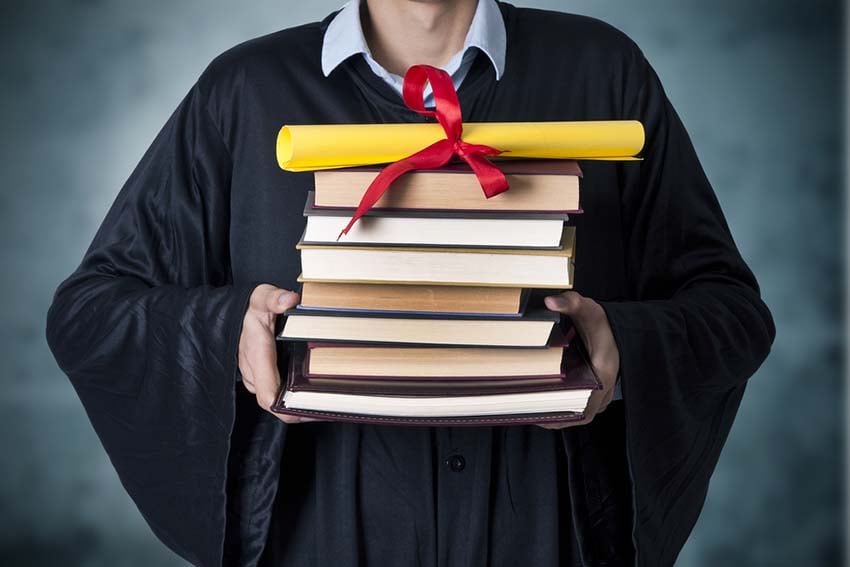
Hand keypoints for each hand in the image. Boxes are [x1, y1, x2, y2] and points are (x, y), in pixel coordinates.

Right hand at [239, 284, 317, 423]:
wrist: (237, 313)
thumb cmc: (252, 308)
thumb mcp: (263, 297)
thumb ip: (275, 298)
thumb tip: (288, 300)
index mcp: (256, 355)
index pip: (267, 394)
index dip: (286, 410)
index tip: (307, 412)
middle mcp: (254, 371)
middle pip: (274, 402)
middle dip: (297, 410)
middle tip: (326, 410)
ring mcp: (255, 376)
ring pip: (274, 398)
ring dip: (294, 404)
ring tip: (323, 404)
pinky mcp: (260, 376)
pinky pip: (274, 391)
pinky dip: (290, 396)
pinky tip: (309, 394)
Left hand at [538, 291, 619, 429]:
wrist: (619, 327)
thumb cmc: (604, 321)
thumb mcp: (587, 309)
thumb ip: (569, 302)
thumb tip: (549, 301)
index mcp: (604, 374)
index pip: (586, 408)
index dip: (565, 417)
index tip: (542, 416)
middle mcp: (605, 386)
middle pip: (580, 413)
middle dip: (556, 416)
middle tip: (529, 413)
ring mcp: (603, 389)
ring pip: (582, 410)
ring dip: (561, 413)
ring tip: (533, 410)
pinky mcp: (597, 387)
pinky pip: (582, 404)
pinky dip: (567, 406)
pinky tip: (546, 401)